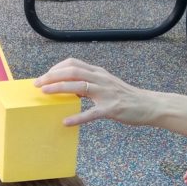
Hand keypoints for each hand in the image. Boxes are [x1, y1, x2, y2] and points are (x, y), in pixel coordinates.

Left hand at [34, 58, 154, 126]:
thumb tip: (68, 88)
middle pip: (73, 71)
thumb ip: (89, 84)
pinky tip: (66, 122)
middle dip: (52, 76)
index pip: (74, 63)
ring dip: (59, 88)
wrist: (149, 105)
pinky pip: (92, 113)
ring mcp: (106, 93)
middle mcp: (101, 79)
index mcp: (98, 73)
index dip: (56, 68)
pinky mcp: (111, 109)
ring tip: (45, 93)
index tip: (44, 76)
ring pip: (79, 87)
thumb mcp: (106, 84)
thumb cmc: (125, 97)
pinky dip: (77, 117)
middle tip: (37, 84)